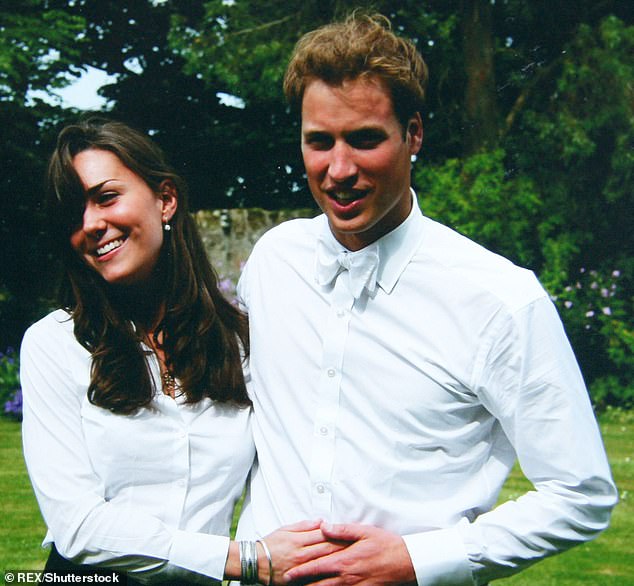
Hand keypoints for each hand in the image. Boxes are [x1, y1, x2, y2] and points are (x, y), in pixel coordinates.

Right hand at [262, 520, 346, 584]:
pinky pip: (316, 578)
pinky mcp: (298, 580)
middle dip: (344, 547)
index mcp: (299, 540)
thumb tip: (322, 521)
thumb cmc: (270, 544)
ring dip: (339, 560)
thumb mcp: (286, 529)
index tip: (352, 533)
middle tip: (359, 546)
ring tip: (353, 559)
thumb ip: (305, 526)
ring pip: (325, 564)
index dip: (339, 534)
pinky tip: (337, 575)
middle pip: (327, 549)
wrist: (255, 562)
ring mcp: (301, 569)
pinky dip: (327, 576)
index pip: (324, 535)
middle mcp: (302, 554)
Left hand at [283, 522, 416, 585]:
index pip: (317, 568)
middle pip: (319, 585)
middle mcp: (347, 577)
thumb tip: (324, 526)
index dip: (301, 572)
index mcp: (345, 561)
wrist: (406, 562)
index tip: (288, 574)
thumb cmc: (386, 545)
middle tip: (289, 585)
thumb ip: (341, 530)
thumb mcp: (364, 532)